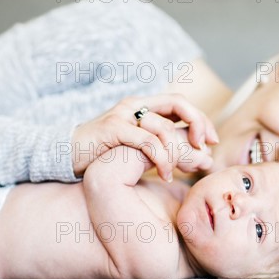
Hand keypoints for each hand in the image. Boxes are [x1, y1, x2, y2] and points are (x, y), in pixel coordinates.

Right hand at [71, 94, 218, 180]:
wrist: (67, 153)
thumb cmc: (104, 153)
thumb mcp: (139, 147)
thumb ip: (164, 147)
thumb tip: (200, 158)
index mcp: (142, 106)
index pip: (180, 102)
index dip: (200, 119)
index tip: (212, 141)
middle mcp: (134, 105)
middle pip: (178, 103)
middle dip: (198, 125)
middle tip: (206, 148)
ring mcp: (122, 115)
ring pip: (163, 127)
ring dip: (177, 151)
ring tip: (181, 172)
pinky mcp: (112, 130)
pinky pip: (146, 142)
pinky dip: (160, 159)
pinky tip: (164, 175)